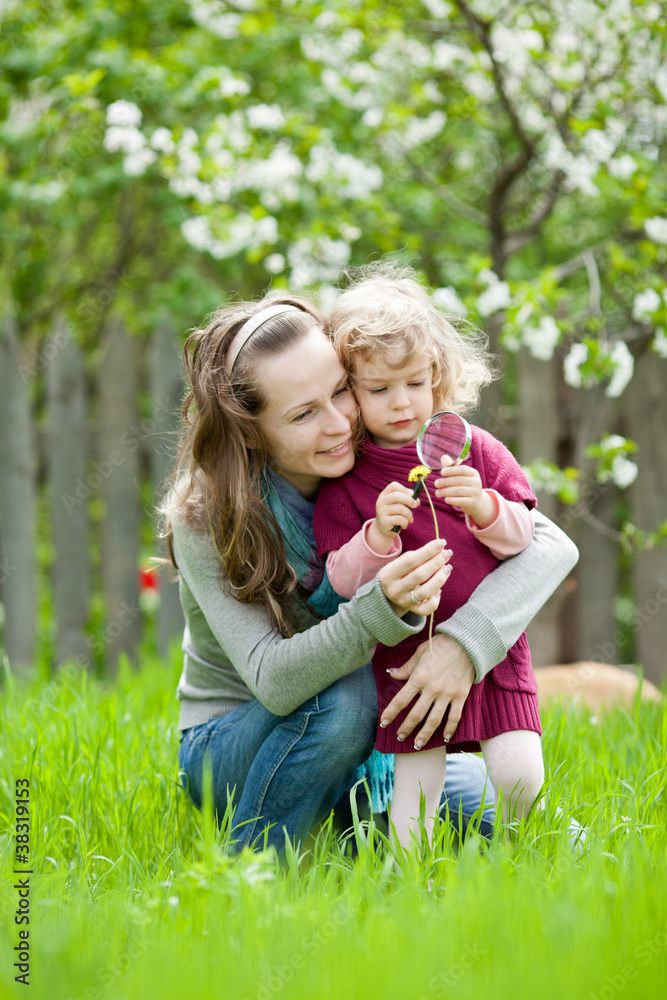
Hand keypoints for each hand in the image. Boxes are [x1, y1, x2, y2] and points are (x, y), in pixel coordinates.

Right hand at [368, 481, 419, 549]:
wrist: (383, 529)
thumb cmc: (394, 514)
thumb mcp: (399, 504)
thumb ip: (407, 499)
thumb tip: (415, 498)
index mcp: (384, 495)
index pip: (393, 486)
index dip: (404, 489)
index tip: (411, 494)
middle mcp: (381, 501)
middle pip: (396, 496)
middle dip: (409, 500)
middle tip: (415, 505)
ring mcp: (381, 511)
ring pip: (400, 509)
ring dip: (409, 514)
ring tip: (410, 519)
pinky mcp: (384, 521)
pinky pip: (400, 519)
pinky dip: (406, 522)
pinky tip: (404, 525)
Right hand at [378, 538, 452, 616]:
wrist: (388, 595)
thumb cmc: (400, 572)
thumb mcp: (401, 562)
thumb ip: (418, 555)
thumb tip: (440, 549)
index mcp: (388, 574)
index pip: (411, 561)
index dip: (428, 551)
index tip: (441, 542)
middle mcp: (394, 589)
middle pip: (420, 575)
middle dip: (437, 562)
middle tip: (448, 553)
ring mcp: (403, 601)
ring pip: (425, 592)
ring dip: (440, 578)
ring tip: (448, 568)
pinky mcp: (412, 610)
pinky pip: (427, 608)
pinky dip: (436, 599)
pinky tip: (439, 590)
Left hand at [379, 633, 474, 747]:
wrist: (467, 642)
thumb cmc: (441, 645)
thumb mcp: (420, 653)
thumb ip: (406, 668)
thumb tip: (391, 674)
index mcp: (419, 677)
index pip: (401, 700)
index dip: (391, 713)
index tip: (383, 723)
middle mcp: (432, 689)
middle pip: (416, 714)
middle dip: (406, 728)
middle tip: (399, 736)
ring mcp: (447, 694)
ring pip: (434, 720)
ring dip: (425, 734)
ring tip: (417, 745)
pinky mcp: (461, 696)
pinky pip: (454, 717)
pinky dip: (450, 729)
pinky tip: (445, 738)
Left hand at [434, 457, 495, 527]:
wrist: (476, 501)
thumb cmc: (465, 485)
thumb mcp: (460, 476)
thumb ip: (451, 467)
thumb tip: (443, 457)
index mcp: (473, 473)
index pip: (463, 469)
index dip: (451, 470)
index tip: (441, 472)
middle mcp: (476, 482)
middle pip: (459, 480)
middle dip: (445, 482)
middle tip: (436, 484)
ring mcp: (476, 493)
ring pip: (459, 491)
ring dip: (446, 491)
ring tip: (437, 493)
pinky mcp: (473, 502)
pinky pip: (461, 501)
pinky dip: (452, 500)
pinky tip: (445, 499)